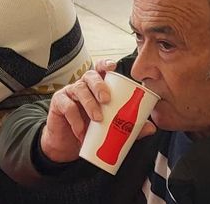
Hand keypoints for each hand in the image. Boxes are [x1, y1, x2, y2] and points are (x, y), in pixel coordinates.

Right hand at [38, 59, 155, 163]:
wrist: (68, 145)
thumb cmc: (90, 130)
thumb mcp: (110, 128)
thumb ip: (129, 126)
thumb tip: (151, 128)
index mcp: (96, 87)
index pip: (100, 68)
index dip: (106, 64)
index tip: (114, 67)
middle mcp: (83, 85)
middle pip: (90, 76)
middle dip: (99, 85)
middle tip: (107, 100)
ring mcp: (69, 93)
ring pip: (79, 89)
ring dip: (89, 103)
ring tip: (97, 119)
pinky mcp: (58, 104)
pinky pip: (67, 107)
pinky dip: (75, 120)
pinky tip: (81, 132)